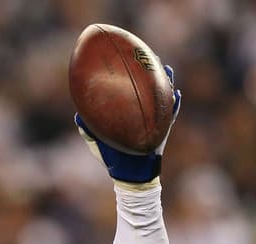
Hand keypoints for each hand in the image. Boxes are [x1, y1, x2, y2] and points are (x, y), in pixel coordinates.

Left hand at [75, 65, 180, 184]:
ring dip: (166, 83)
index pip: (129, 89)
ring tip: (167, 70)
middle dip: (151, 71)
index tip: (126, 57)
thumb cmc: (112, 158)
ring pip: (163, 97)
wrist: (128, 175)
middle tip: (150, 56)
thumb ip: (88, 129)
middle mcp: (143, 112)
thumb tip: (78, 117)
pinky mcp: (163, 130)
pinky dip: (175, 106)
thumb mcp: (98, 142)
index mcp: (128, 112)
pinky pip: (172, 115)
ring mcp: (155, 120)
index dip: (129, 74)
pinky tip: (177, 95)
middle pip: (149, 87)